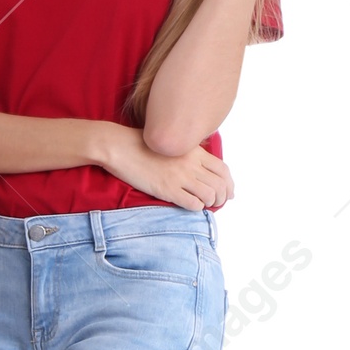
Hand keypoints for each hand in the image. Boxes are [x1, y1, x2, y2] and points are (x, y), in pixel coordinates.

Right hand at [97, 123, 233, 210]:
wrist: (120, 147)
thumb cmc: (141, 144)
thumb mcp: (171, 142)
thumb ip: (187, 152)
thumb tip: (198, 163)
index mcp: (194, 151)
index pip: (223, 169)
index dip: (229, 184)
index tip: (228, 192)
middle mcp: (191, 164)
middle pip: (220, 184)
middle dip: (222, 197)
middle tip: (217, 202)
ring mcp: (180, 177)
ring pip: (210, 195)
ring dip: (210, 203)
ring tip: (203, 204)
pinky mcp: (167, 189)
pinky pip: (193, 204)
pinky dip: (196, 208)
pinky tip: (190, 205)